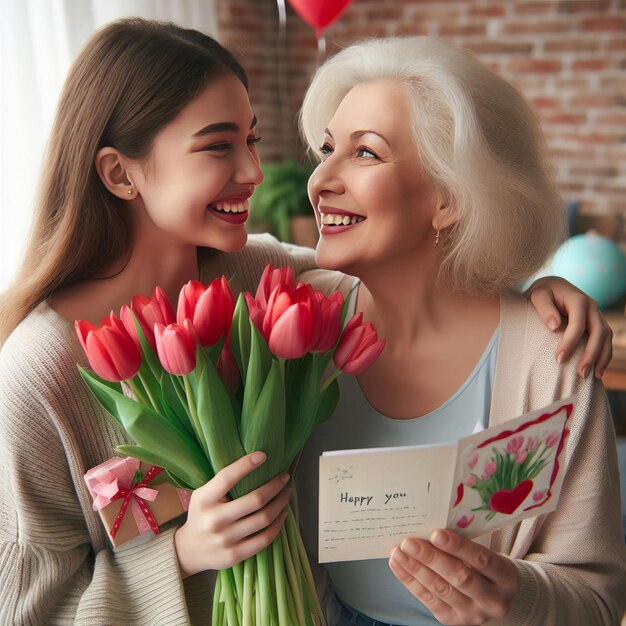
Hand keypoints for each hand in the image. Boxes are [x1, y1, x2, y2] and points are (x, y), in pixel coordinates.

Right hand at [174, 452, 290, 577]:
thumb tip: (257, 463)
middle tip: (285, 477)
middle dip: (276, 485)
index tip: (263, 455)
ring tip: (287, 493)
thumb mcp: (203, 495)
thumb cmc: (202, 514)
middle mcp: (214, 520)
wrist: (189, 550)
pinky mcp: (234, 555)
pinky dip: (278, 524)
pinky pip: (264, 539)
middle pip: (255, 500)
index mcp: (204, 500)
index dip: (246, 465)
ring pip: (264, 518)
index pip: (227, 478)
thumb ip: (223, 483)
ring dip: (281, 503)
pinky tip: (282, 514)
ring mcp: (225, 540)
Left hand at [389, 530, 517, 625]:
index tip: (436, 533)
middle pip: (459, 577)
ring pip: (440, 589)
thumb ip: (464, 544)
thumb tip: (429, 528)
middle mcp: (493, 600)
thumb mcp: (485, 552)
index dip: (458, 547)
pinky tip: (398, 565)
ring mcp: (473, 615)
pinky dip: (410, 581)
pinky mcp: (454, 621)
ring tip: (398, 552)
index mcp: (505, 577)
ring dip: (416, 569)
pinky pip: (428, 600)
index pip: (482, 560)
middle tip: (409, 542)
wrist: (492, 596)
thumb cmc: (484, 565)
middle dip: (431, 558)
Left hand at [526, 276, 611, 377]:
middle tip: (581, 374)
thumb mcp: (538, 296)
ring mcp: (597, 314)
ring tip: (593, 377)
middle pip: (599, 332)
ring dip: (602, 357)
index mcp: (578, 299)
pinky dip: (603, 354)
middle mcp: (592, 306)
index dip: (570, 342)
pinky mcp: (597, 322)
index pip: (578, 324)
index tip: (558, 359)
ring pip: (606, 337)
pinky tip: (597, 370)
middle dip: (591, 354)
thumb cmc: (542, 292)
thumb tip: (554, 327)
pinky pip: (605, 340)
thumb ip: (544, 308)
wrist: (552, 286)